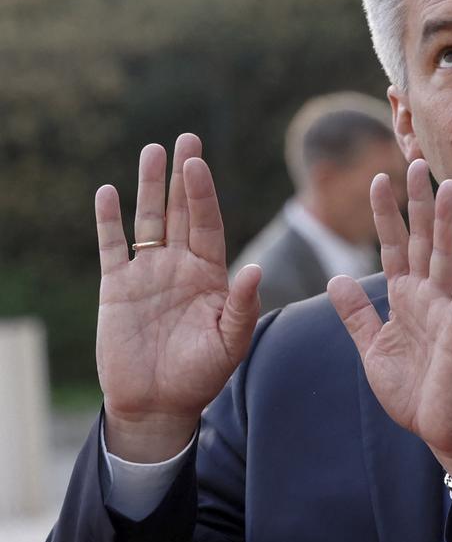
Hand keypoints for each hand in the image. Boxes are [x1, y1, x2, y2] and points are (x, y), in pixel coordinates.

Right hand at [96, 134, 260, 461]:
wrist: (159, 404)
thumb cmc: (202, 375)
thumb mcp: (231, 341)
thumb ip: (242, 304)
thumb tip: (253, 269)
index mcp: (212, 274)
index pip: (208, 223)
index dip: (202, 194)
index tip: (198, 163)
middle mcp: (180, 266)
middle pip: (180, 211)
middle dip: (182, 175)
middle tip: (186, 137)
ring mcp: (148, 274)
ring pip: (148, 220)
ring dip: (148, 186)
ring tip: (152, 150)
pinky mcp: (117, 288)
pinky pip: (112, 247)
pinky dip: (109, 220)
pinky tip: (108, 192)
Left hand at [328, 160, 451, 482]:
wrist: (444, 430)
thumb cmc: (415, 392)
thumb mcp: (373, 351)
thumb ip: (356, 315)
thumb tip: (335, 278)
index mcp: (405, 299)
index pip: (394, 247)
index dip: (386, 214)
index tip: (379, 179)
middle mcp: (429, 297)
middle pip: (424, 241)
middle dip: (418, 203)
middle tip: (416, 161)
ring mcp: (448, 312)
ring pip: (448, 258)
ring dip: (449, 222)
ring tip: (449, 186)